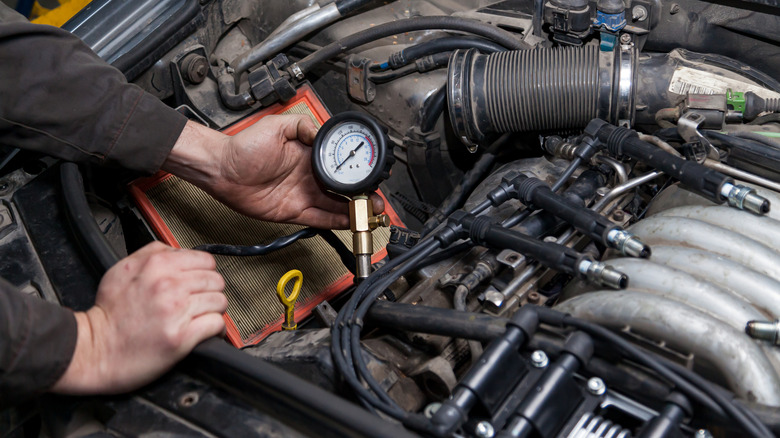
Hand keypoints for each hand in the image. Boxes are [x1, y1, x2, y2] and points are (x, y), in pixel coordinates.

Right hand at [51, 242, 226, 394]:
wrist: (94, 350)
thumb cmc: (108, 314)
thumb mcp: (122, 269)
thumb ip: (153, 253)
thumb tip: (179, 252)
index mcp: (157, 265)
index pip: (205, 260)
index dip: (205, 272)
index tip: (199, 282)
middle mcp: (169, 285)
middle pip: (216, 281)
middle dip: (210, 291)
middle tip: (200, 301)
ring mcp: (176, 311)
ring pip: (220, 302)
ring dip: (213, 310)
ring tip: (201, 316)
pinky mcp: (182, 337)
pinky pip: (216, 324)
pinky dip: (215, 329)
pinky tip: (205, 331)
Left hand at [162, 116, 383, 228]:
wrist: (222, 169)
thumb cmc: (242, 146)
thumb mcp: (276, 126)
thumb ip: (302, 126)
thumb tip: (322, 131)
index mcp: (308, 155)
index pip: (338, 165)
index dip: (355, 171)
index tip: (369, 176)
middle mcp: (308, 176)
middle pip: (342, 189)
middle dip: (361, 195)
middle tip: (376, 200)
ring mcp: (302, 195)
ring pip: (334, 205)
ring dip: (353, 210)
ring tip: (371, 213)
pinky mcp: (293, 212)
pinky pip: (318, 218)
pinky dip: (335, 221)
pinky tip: (349, 221)